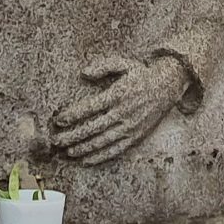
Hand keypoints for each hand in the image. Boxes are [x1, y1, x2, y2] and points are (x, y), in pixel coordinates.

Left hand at [52, 54, 191, 164]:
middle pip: (93, 128)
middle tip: (55, 141)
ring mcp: (130, 127)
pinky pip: (115, 150)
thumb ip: (102, 66)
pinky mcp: (136, 137)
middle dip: (72, 136)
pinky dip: (100, 157)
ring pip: (102, 142)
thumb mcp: (123, 64)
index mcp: (118, 94)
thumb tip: (83, 73)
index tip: (58, 120)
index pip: (90, 107)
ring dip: (83, 148)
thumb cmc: (141, 74)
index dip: (72, 115)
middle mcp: (124, 112)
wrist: (168, 87)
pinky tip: (86, 160)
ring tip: (68, 152)